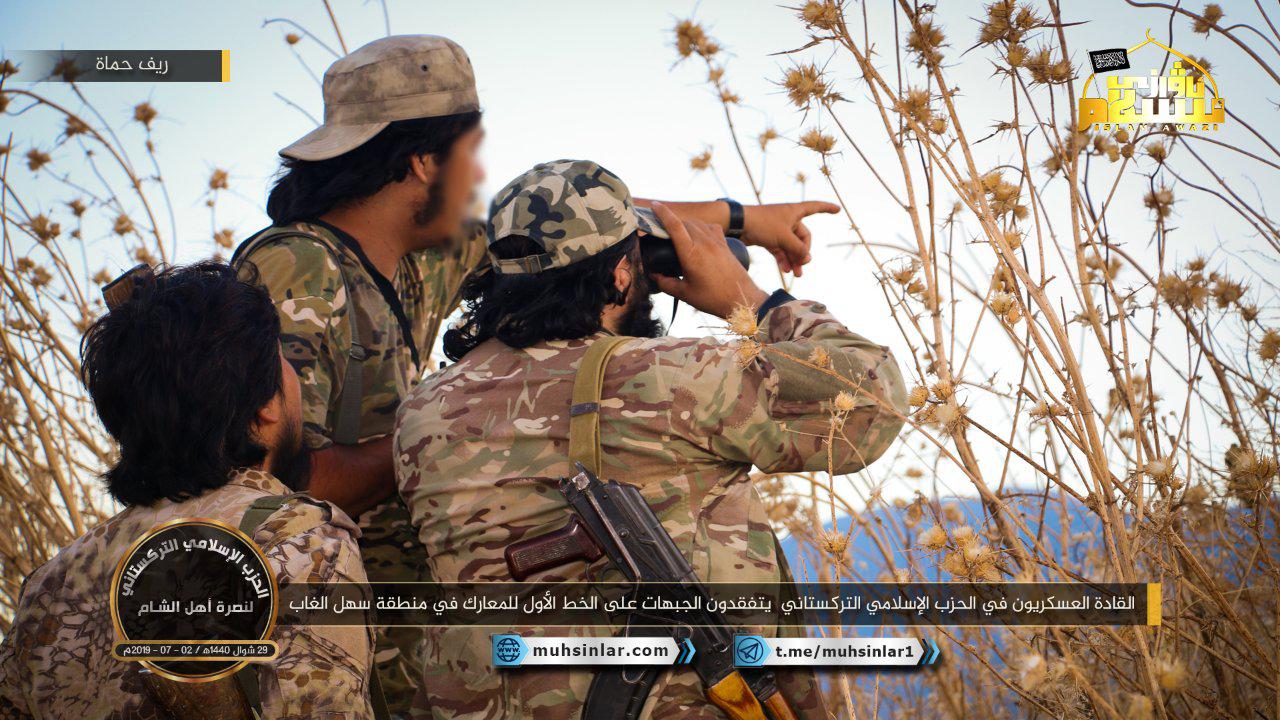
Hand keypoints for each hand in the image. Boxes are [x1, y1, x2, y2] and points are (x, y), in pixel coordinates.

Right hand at [649, 202, 767, 318]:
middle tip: (662, 229)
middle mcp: (703, 243)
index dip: (663, 213)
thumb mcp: (685, 294)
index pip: (674, 225)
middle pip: (684, 222)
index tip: (654, 205)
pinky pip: (711, 227)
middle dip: (671, 222)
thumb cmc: (713, 299)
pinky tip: (699, 235)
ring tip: (678, 234)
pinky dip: (701, 227)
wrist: (741, 300)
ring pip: (697, 223)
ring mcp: (716, 242)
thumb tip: (654, 276)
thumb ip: (666, 284)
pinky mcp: (724, 244)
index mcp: (691, 253)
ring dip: (686, 224)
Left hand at [740, 201, 839, 276]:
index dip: (827, 208)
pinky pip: (781, 250)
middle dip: (803, 252)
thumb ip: (798, 249)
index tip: (838, 209)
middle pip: (802, 237)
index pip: (815, 207)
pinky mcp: (769, 238)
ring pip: (791, 246)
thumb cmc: (762, 224)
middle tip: (803, 266)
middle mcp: (787, 219)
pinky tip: (786, 271)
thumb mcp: (784, 237)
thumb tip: (808, 258)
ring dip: (794, 260)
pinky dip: (784, 259)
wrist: (737, 225)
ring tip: (797, 275)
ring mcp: (778, 229)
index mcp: (794, 211)